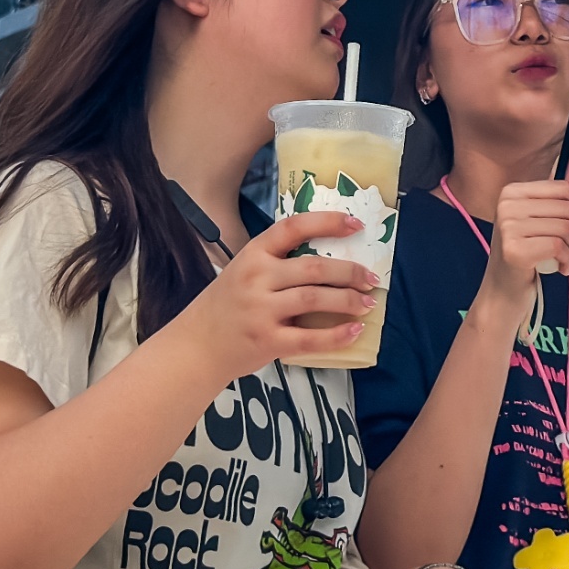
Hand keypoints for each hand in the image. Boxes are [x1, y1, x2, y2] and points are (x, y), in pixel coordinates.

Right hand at [177, 209, 373, 377]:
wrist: (197, 345)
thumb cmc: (226, 306)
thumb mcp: (243, 271)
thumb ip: (277, 263)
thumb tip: (330, 261)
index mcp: (253, 254)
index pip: (294, 227)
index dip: (328, 222)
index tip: (356, 224)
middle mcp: (256, 278)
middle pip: (313, 268)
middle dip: (349, 272)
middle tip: (371, 278)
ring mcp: (261, 310)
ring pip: (315, 299)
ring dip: (348, 300)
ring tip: (367, 303)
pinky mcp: (267, 341)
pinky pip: (310, 338)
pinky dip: (337, 335)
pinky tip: (355, 330)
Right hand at [481, 175, 568, 308]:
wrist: (502, 291)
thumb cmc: (522, 256)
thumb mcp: (534, 220)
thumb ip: (552, 194)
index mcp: (512, 192)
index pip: (563, 189)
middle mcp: (506, 205)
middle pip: (567, 209)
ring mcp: (508, 227)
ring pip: (565, 229)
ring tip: (563, 259)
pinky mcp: (514, 250)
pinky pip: (558, 247)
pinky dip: (566, 261)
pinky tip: (559, 268)